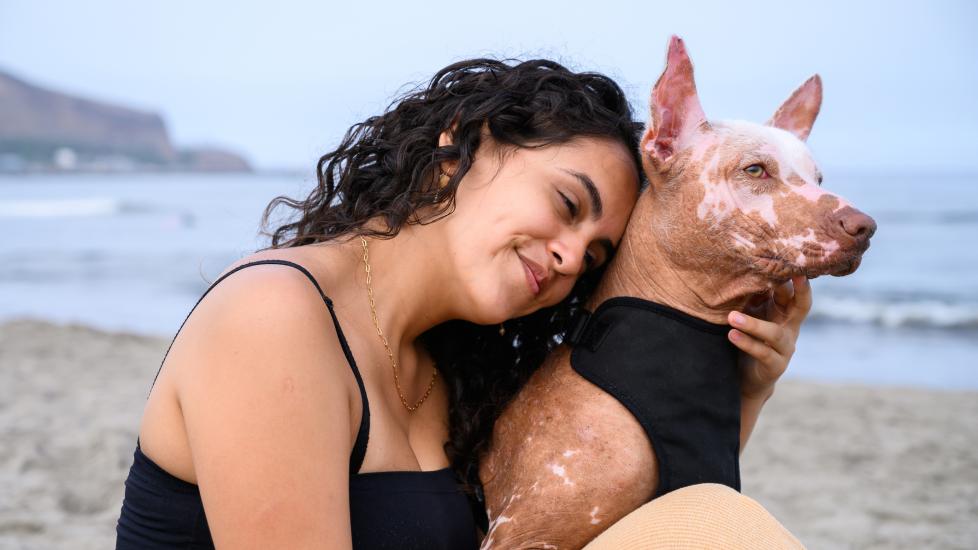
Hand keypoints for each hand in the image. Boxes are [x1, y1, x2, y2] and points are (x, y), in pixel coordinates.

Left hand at [727, 276, 812, 400]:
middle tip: (795, 274)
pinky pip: (762, 353)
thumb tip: (741, 265)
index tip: (789, 255)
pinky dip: (746, 343)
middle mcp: (790, 326)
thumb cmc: (748, 336)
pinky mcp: (775, 366)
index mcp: (784, 310)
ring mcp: (785, 347)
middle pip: (802, 306)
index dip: (793, 274)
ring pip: (774, 333)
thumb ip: (753, 295)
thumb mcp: (751, 312)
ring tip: (731, 318)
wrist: (745, 376)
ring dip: (753, 324)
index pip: (794, 289)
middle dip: (801, 290)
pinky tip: (732, 334)